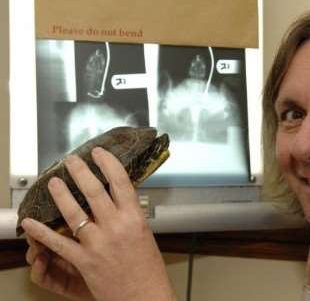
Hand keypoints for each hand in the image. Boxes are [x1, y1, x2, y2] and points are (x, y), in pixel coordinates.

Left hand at [22, 147, 175, 300]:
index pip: (121, 182)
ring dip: (60, 194)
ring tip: (53, 182)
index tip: (99, 153)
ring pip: (74, 212)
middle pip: (94, 191)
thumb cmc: (148, 269)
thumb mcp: (144, 234)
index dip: (108, 163)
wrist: (145, 296)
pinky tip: (31, 222)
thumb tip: (117, 201)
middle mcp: (116, 227)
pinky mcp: (84, 260)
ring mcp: (99, 243)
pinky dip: (42, 232)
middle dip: (80, 171)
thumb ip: (129, 216)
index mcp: (135, 218)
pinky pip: (58, 242)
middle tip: (71, 160)